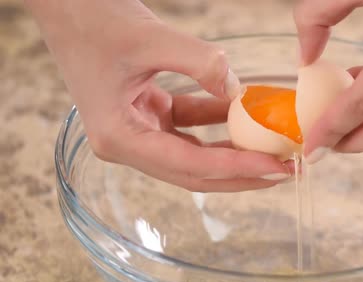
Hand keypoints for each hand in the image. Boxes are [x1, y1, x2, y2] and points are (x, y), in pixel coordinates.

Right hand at [25, 0, 291, 191]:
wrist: (65, 2)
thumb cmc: (94, 19)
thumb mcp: (151, 38)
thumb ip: (201, 64)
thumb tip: (239, 91)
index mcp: (119, 138)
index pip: (190, 167)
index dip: (237, 168)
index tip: (276, 168)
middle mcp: (126, 144)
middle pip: (195, 173)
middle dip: (242, 173)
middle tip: (285, 171)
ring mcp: (136, 130)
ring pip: (194, 155)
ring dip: (233, 152)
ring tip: (273, 152)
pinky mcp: (147, 113)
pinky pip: (188, 127)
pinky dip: (217, 123)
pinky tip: (245, 114)